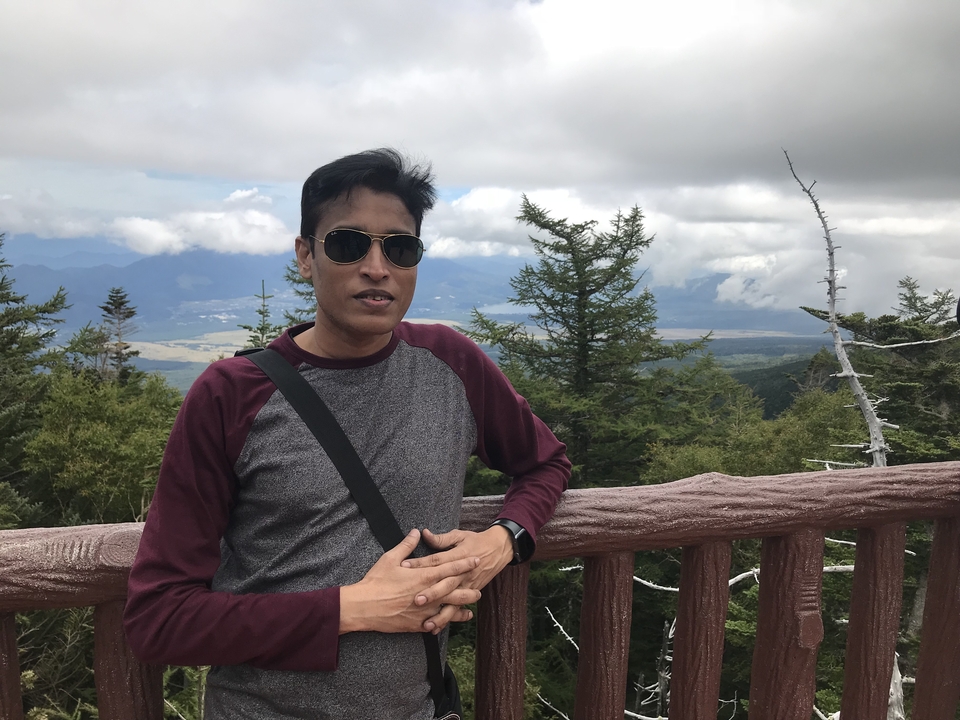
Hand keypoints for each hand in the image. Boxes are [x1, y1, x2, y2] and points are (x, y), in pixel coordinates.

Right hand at [339, 529, 480, 634]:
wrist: (364, 607)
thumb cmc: (376, 582)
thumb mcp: (390, 558)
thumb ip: (406, 545)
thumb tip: (416, 532)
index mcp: (423, 576)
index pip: (450, 568)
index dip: (464, 564)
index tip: (476, 560)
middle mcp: (428, 594)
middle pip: (455, 591)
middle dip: (469, 590)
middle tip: (480, 589)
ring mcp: (423, 610)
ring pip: (448, 610)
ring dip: (461, 609)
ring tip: (471, 608)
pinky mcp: (416, 624)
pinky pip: (435, 623)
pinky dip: (444, 622)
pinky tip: (450, 622)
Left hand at [401, 526, 514, 632]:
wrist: (499, 549)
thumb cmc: (475, 540)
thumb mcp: (459, 535)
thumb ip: (441, 539)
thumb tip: (423, 533)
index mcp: (457, 556)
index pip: (437, 560)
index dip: (421, 563)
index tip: (405, 567)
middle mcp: (462, 573)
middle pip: (446, 584)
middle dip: (432, 593)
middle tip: (417, 600)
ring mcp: (467, 585)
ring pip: (453, 601)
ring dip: (441, 613)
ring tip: (427, 623)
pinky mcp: (470, 593)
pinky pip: (458, 608)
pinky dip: (448, 619)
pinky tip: (436, 628)